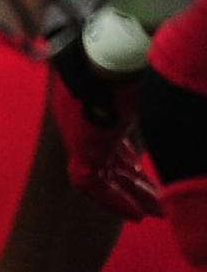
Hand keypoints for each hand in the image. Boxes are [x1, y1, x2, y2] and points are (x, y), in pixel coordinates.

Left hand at [47, 65, 160, 221]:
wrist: (113, 57)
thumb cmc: (137, 66)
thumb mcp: (149, 91)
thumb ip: (157, 102)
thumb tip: (192, 96)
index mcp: (99, 109)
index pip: (114, 145)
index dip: (131, 165)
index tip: (149, 181)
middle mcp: (85, 124)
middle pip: (110, 163)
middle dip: (134, 186)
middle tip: (157, 205)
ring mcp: (80, 136)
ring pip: (103, 176)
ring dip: (128, 196)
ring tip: (153, 213)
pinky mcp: (81, 148)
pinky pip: (91, 184)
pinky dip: (113, 199)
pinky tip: (135, 214)